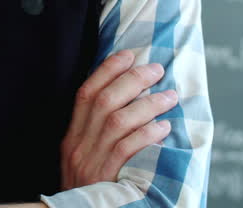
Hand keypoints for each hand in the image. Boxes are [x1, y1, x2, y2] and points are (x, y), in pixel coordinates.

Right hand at [59, 49, 176, 189]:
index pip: (85, 93)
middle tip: (156, 69)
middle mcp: (78, 144)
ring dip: (147, 104)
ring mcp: (90, 161)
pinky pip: (126, 148)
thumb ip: (97, 135)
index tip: (128, 54)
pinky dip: (146, 133)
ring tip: (170, 96)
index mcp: (72, 136)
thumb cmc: (89, 189)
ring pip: (117, 120)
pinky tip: (164, 127)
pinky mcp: (105, 177)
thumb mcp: (82, 159)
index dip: (106, 70)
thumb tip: (129, 103)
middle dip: (132, 80)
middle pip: (103, 100)